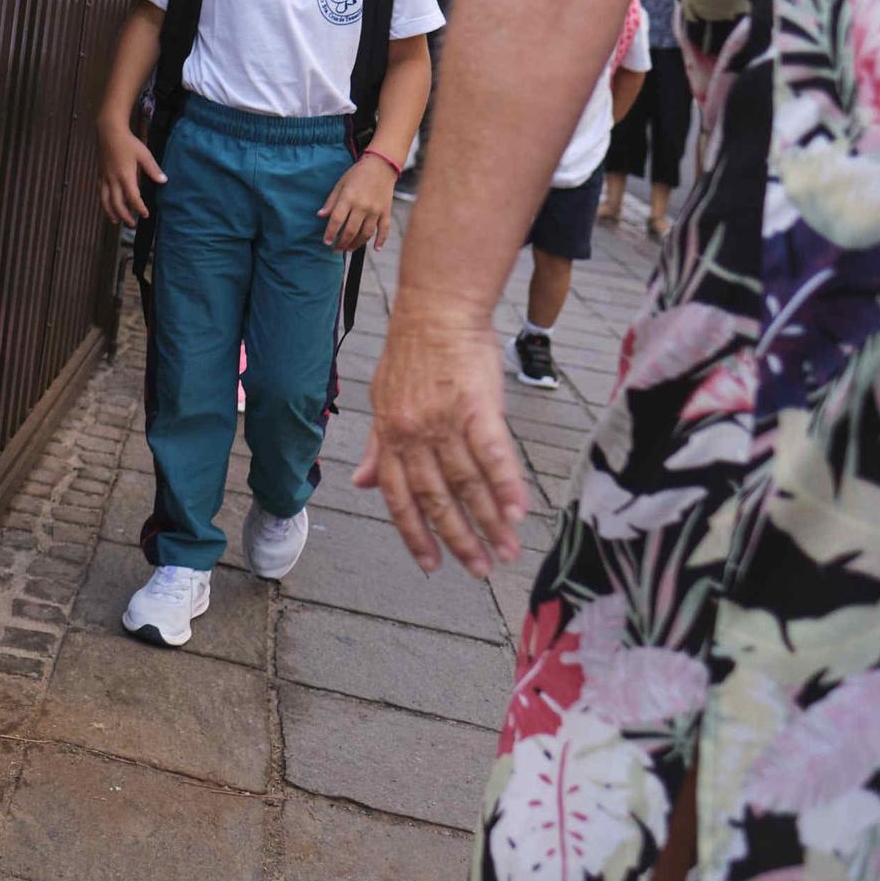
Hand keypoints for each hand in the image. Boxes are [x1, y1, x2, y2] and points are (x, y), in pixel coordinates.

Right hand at [98, 120, 166, 225]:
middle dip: (125, 216)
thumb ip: (153, 169)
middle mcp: (113, 179)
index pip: (132, 197)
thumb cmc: (128, 142)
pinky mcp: (100, 175)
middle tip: (132, 224)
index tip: (145, 214)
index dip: (139, 208)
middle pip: (117, 204)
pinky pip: (100, 193)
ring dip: (111, 213)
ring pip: (106, 201)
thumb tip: (164, 181)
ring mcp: (105, 178)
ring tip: (117, 221)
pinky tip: (108, 207)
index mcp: (126, 175)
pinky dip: (104, 203)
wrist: (109, 132)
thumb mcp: (144, 154)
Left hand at [318, 158, 395, 250]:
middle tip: (336, 249)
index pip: (336, 220)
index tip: (327, 242)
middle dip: (342, 243)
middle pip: (351, 230)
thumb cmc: (357, 174)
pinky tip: (376, 249)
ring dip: (357, 244)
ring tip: (349, 249)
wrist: (381, 166)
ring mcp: (375, 210)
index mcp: (348, 198)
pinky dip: (381, 240)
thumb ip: (331, 201)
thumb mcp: (340, 184)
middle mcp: (362, 206)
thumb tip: (320, 215)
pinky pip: (384, 229)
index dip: (330, 233)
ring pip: (366, 233)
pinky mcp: (386, 211)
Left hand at [354, 300, 528, 576]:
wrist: (436, 310)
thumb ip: (378, 448)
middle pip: (436, 499)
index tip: (430, 565)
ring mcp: (445, 422)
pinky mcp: (479, 407)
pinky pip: (494, 454)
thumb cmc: (410, 355)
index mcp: (390, 437)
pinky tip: (518, 512)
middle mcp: (414, 435)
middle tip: (479, 569)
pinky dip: (506, 486)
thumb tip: (361, 483)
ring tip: (507, 551)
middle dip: (457, 539)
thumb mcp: (381, 402)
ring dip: (488, 522)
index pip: (399, 497)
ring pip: (467, 483)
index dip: (414, 534)